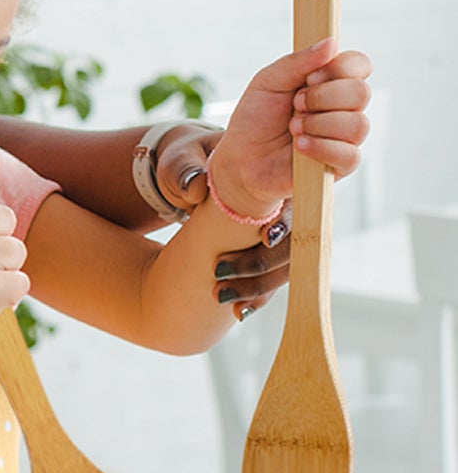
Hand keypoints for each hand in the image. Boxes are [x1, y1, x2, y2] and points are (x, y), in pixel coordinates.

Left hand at [155, 123, 290, 315]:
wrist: (185, 172)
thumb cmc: (184, 161)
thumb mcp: (180, 160)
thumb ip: (187, 170)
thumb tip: (194, 187)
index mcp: (269, 181)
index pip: (291, 204)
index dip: (284, 223)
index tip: (267, 238)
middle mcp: (281, 210)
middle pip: (290, 244)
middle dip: (259, 262)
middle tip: (219, 271)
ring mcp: (275, 235)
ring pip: (280, 269)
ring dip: (255, 287)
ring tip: (220, 297)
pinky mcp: (262, 253)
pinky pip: (268, 280)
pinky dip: (255, 297)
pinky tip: (239, 313)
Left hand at [209, 38, 372, 217]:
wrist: (241, 158)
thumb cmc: (255, 119)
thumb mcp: (267, 82)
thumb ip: (297, 62)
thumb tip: (331, 43)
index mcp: (329, 82)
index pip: (359, 64)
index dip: (339, 68)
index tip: (309, 77)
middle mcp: (343, 107)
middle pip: (360, 93)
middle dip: (321, 98)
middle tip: (295, 105)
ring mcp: (345, 136)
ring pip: (357, 124)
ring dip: (317, 124)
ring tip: (293, 128)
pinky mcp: (342, 164)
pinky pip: (349, 154)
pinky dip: (320, 147)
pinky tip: (300, 147)